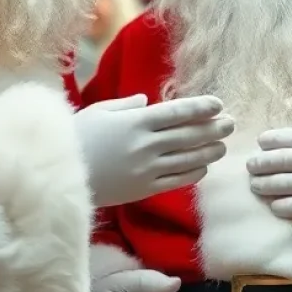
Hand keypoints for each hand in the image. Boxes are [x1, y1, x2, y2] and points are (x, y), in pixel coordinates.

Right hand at [75, 95, 233, 206]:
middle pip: (188, 134)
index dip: (201, 107)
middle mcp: (145, 144)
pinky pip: (177, 181)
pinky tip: (204, 167)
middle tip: (230, 123)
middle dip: (213, 128)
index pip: (177, 112)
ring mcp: (146, 168)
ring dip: (209, 151)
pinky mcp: (144, 189)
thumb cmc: (77, 138)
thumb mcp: (100, 112)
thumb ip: (127, 106)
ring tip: (223, 145)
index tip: (218, 104)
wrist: (60, 175)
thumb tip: (146, 102)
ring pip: (188, 158)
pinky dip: (194, 173)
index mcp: (136, 122)